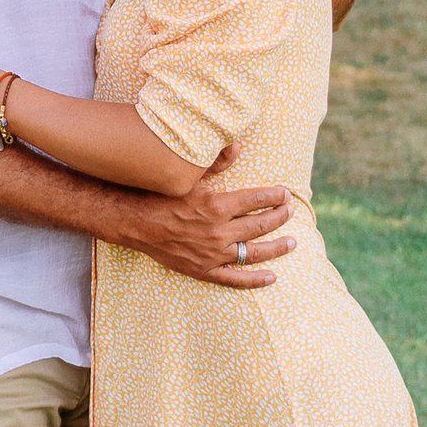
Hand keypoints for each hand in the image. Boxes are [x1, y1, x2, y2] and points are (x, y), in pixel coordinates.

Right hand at [96, 146, 297, 287]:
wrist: (133, 222)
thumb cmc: (159, 195)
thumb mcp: (187, 176)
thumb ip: (215, 162)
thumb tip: (238, 147)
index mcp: (217, 206)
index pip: (257, 199)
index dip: (275, 196)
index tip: (285, 193)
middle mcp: (219, 232)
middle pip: (260, 224)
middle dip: (280, 216)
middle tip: (292, 210)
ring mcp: (212, 254)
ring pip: (254, 252)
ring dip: (277, 247)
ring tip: (293, 241)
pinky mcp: (203, 270)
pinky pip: (234, 279)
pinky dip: (255, 280)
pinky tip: (272, 277)